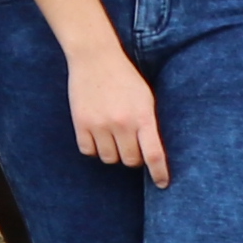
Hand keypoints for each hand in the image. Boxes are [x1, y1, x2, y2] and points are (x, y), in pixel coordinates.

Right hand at [65, 45, 169, 184]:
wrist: (96, 58)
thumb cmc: (125, 78)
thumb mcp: (146, 98)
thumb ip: (149, 124)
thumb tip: (151, 152)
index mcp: (143, 117)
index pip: (154, 155)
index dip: (159, 173)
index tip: (162, 184)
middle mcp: (122, 124)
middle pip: (130, 160)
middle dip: (132, 157)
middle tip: (130, 145)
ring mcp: (100, 124)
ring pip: (108, 158)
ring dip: (112, 153)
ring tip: (112, 137)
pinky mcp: (81, 123)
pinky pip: (88, 151)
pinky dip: (93, 148)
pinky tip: (97, 136)